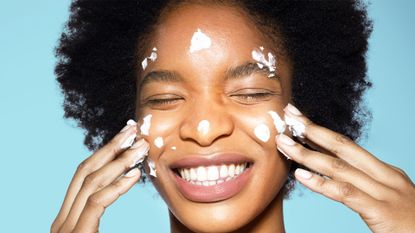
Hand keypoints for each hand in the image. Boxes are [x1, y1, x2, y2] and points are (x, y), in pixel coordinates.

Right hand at [51, 120, 148, 232]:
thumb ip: (101, 213)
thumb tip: (127, 185)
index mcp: (67, 219)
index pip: (84, 176)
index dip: (105, 153)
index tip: (127, 139)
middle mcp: (62, 221)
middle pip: (86, 172)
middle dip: (111, 148)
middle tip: (133, 131)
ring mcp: (67, 228)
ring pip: (92, 183)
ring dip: (120, 161)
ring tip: (141, 148)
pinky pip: (96, 202)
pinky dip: (116, 186)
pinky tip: (134, 175)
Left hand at [276, 104, 414, 232]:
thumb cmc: (408, 224)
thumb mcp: (387, 198)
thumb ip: (363, 186)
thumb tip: (332, 176)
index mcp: (385, 172)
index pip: (346, 146)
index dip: (320, 132)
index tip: (298, 119)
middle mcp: (385, 176)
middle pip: (341, 147)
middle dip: (312, 130)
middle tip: (288, 116)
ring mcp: (384, 192)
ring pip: (338, 167)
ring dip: (307, 154)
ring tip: (283, 143)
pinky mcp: (381, 211)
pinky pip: (346, 193)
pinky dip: (321, 184)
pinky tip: (300, 175)